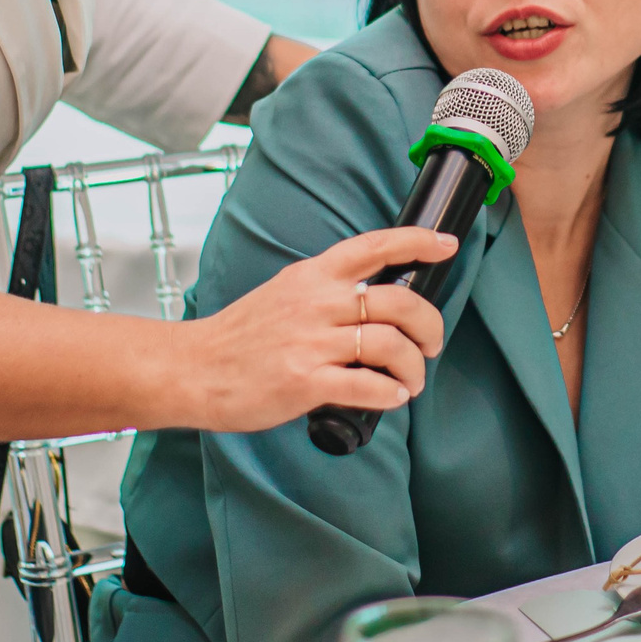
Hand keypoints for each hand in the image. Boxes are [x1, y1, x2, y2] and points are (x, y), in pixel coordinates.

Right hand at [175, 227, 453, 431]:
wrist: (194, 369)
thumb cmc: (240, 337)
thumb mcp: (284, 292)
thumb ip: (325, 290)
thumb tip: (372, 300)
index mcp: (313, 276)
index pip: (374, 246)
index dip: (418, 243)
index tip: (446, 246)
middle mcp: (316, 303)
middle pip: (398, 302)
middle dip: (429, 325)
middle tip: (431, 344)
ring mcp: (310, 343)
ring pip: (389, 345)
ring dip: (413, 367)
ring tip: (410, 381)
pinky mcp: (304, 382)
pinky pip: (366, 385)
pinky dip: (390, 394)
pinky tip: (392, 398)